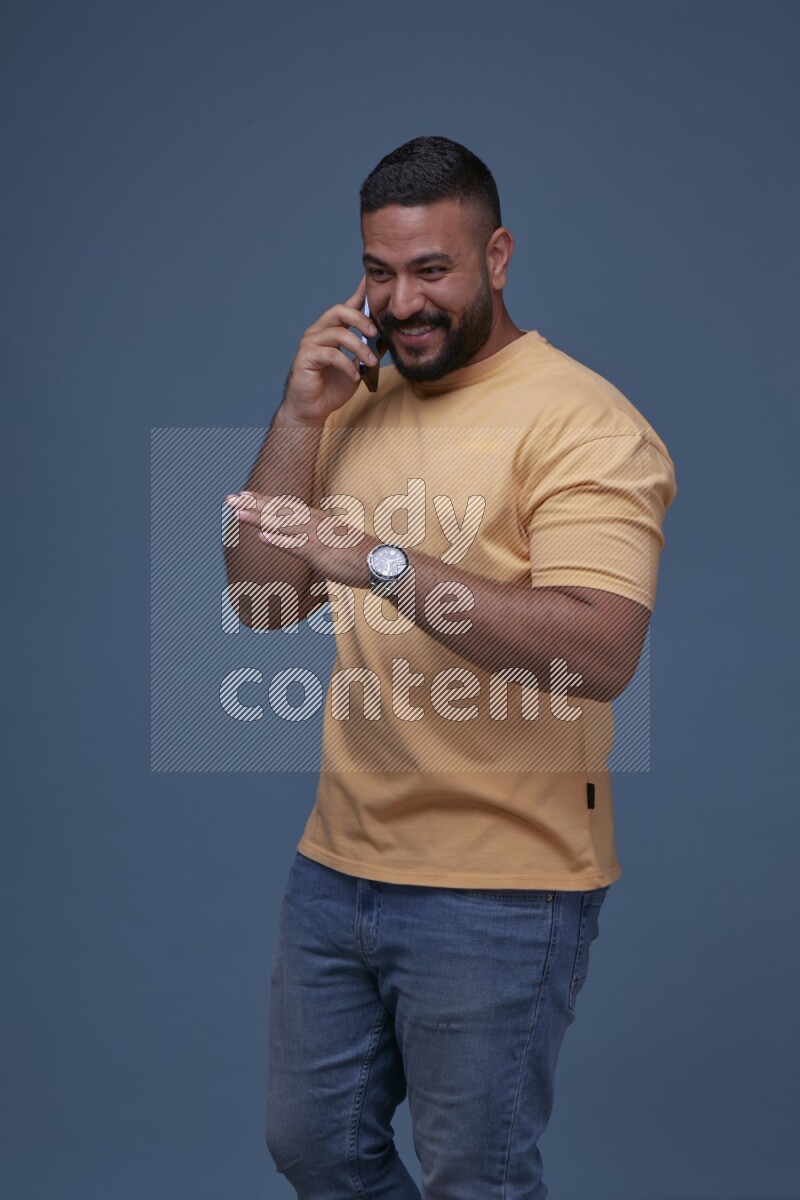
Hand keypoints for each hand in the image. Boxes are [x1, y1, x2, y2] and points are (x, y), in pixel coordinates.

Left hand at [225, 489, 382, 588]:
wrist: (382, 564)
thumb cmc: (361, 558)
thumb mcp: (335, 546)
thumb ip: (319, 545)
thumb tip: (310, 549)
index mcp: (319, 521)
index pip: (287, 507)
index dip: (265, 501)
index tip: (246, 495)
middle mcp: (316, 524)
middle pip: (280, 511)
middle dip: (254, 503)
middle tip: (230, 498)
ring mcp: (317, 538)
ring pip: (282, 524)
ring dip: (259, 517)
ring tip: (237, 512)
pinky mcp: (320, 554)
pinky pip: (295, 546)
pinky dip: (278, 540)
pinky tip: (261, 536)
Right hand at [278, 277, 386, 427]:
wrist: (311, 410)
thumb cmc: (331, 388)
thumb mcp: (357, 367)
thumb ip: (368, 351)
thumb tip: (387, 339)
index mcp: (331, 330)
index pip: (346, 307)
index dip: (359, 293)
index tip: (371, 280)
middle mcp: (318, 332)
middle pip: (339, 311)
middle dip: (361, 319)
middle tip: (376, 333)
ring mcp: (310, 343)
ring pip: (338, 333)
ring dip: (359, 347)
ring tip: (371, 362)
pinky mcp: (305, 358)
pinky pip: (331, 355)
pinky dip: (347, 365)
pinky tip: (355, 376)